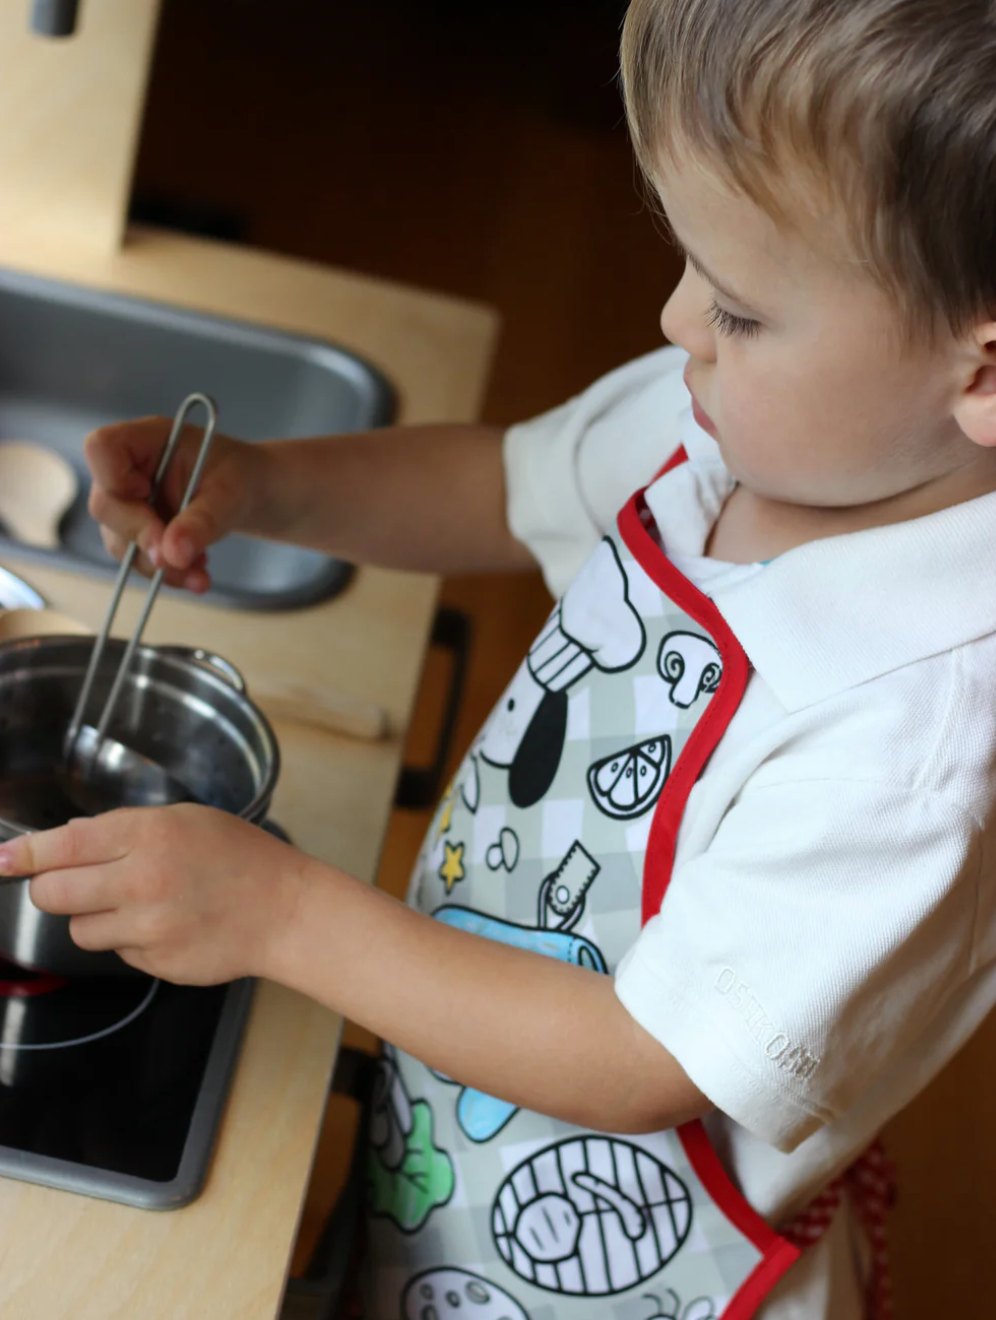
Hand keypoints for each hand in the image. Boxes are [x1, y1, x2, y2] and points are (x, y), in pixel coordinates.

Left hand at [0, 806, 310, 983]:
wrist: (285, 910)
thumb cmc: (240, 857)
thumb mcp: (185, 820)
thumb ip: (123, 830)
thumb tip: (66, 841)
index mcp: (149, 835)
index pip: (63, 845)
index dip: (23, 854)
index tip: (1, 861)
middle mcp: (142, 882)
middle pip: (53, 894)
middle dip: (53, 889)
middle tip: (76, 883)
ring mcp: (148, 929)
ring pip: (79, 929)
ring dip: (95, 917)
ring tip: (139, 904)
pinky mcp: (156, 964)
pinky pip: (117, 953)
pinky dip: (130, 941)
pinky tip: (166, 926)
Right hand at [84, 417, 265, 592]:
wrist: (247, 495)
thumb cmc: (238, 477)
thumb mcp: (231, 495)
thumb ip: (201, 520)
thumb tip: (172, 556)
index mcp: (147, 439)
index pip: (102, 448)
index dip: (115, 477)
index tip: (146, 494)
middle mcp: (128, 470)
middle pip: (106, 505)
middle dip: (143, 538)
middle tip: (181, 559)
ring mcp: (127, 503)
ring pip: (120, 542)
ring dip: (159, 566)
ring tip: (200, 571)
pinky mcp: (136, 532)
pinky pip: (137, 560)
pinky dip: (167, 573)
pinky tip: (197, 573)